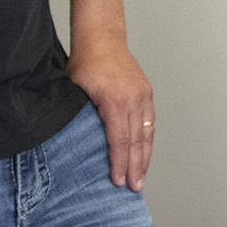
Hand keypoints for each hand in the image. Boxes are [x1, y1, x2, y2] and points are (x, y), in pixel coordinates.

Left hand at [69, 35, 154, 190]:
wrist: (102, 38)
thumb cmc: (86, 62)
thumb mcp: (76, 91)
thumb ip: (82, 117)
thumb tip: (77, 143)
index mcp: (115, 101)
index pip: (119, 141)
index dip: (119, 163)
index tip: (118, 181)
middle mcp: (133, 99)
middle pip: (136, 141)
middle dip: (136, 168)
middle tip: (134, 188)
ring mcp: (143, 96)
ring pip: (146, 133)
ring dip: (144, 157)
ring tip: (141, 177)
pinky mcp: (146, 93)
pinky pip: (149, 122)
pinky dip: (147, 141)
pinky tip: (144, 154)